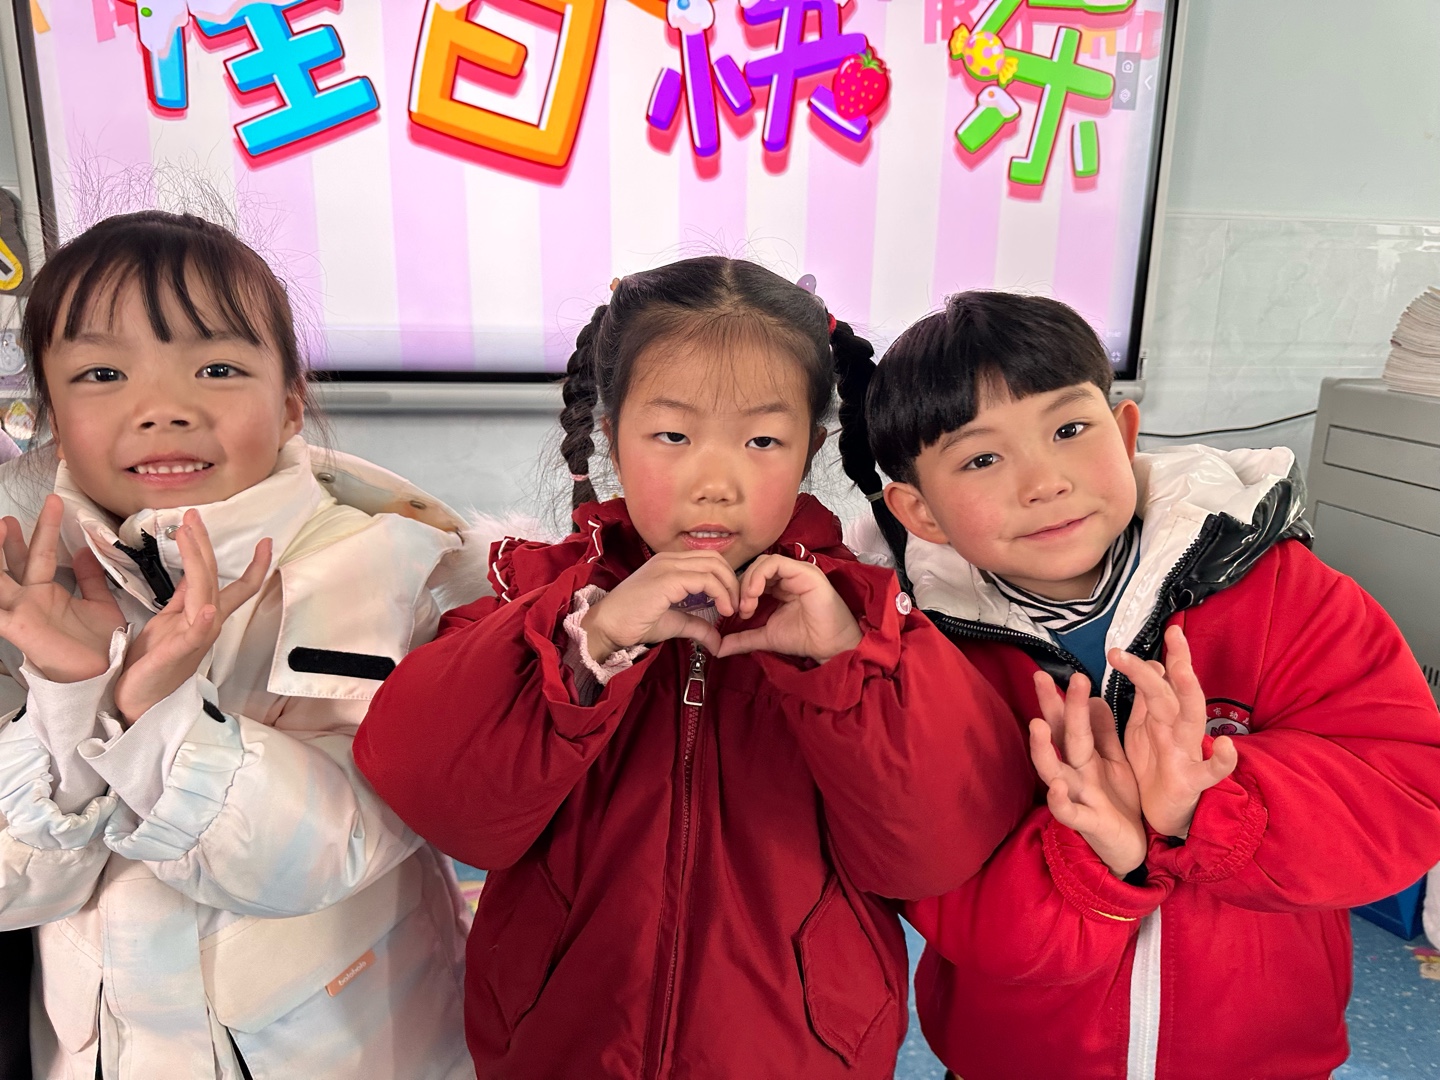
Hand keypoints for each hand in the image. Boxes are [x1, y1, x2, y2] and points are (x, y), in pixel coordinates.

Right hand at [0, 495, 124, 682]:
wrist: (106, 675)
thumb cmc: (102, 645)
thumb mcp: (100, 604)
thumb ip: (90, 578)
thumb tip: (82, 551)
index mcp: (46, 593)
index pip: (40, 553)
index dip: (43, 529)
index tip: (51, 503)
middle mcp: (29, 600)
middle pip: (12, 562)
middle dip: (6, 539)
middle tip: (5, 517)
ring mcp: (19, 612)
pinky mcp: (15, 627)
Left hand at [113, 510, 270, 723]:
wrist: (137, 702)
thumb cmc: (152, 664)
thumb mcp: (168, 622)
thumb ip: (183, 598)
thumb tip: (192, 571)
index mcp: (204, 617)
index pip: (235, 586)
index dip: (253, 565)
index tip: (266, 541)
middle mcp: (207, 624)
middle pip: (213, 579)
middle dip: (204, 545)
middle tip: (193, 515)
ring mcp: (195, 639)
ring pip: (204, 595)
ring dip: (197, 564)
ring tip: (187, 534)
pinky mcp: (177, 654)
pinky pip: (194, 635)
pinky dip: (203, 620)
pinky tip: (207, 607)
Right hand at [581, 550, 737, 661]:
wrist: (607, 626)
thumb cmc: (634, 622)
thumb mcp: (674, 622)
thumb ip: (697, 626)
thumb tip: (718, 642)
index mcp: (669, 564)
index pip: (709, 560)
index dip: (726, 579)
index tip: (732, 604)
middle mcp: (669, 559)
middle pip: (715, 558)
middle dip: (732, 581)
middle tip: (738, 606)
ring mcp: (668, 566)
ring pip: (714, 565)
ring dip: (729, 587)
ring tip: (732, 609)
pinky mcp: (667, 579)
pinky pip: (705, 579)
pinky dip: (720, 593)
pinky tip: (723, 611)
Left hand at [714, 555, 861, 663]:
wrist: (829, 646)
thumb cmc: (804, 638)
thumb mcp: (765, 636)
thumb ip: (743, 638)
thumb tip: (718, 648)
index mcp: (780, 586)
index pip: (752, 576)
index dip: (739, 591)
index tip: (736, 613)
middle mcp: (789, 575)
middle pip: (755, 567)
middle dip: (741, 587)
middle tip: (740, 609)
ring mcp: (797, 571)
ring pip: (762, 562)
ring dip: (748, 582)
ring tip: (747, 603)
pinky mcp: (805, 571)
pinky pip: (775, 563)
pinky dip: (759, 576)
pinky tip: (754, 594)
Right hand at [1029, 670, 1145, 877]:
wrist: (1131, 847)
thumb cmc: (1117, 801)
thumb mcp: (1115, 761)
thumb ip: (1104, 733)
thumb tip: (1094, 697)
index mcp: (1085, 757)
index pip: (1070, 721)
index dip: (1061, 697)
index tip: (1051, 670)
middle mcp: (1075, 773)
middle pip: (1060, 738)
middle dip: (1051, 709)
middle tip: (1041, 678)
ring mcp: (1078, 797)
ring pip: (1053, 771)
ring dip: (1043, 750)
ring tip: (1037, 725)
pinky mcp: (1088, 823)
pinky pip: (1069, 813)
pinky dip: (1059, 801)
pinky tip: (1054, 787)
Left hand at [1111, 625, 1237, 837]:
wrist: (1163, 814)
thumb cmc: (1155, 767)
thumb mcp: (1145, 729)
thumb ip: (1149, 699)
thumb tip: (1155, 664)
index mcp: (1164, 717)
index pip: (1165, 680)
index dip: (1169, 655)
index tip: (1170, 628)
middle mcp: (1179, 730)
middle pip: (1178, 693)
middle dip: (1176, 663)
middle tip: (1171, 636)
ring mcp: (1189, 754)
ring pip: (1192, 720)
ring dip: (1187, 695)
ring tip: (1179, 670)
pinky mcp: (1193, 783)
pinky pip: (1212, 771)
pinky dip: (1222, 760)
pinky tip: (1228, 746)